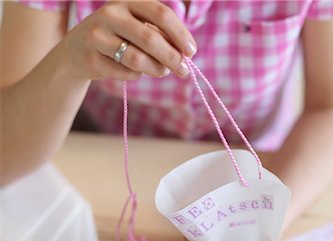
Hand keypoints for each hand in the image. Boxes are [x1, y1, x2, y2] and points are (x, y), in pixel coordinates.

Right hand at [61, 0, 196, 81]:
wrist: (76, 52)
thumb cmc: (115, 40)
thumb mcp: (135, 29)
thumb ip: (158, 36)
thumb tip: (184, 55)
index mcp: (127, 1)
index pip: (161, 14)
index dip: (180, 34)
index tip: (191, 52)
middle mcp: (111, 14)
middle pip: (150, 38)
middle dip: (171, 57)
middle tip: (184, 71)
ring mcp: (98, 36)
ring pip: (137, 59)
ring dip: (156, 69)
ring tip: (162, 72)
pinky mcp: (91, 58)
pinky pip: (124, 72)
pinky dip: (135, 76)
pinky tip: (134, 72)